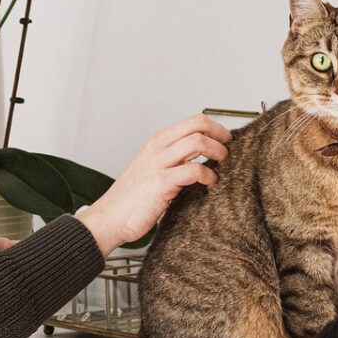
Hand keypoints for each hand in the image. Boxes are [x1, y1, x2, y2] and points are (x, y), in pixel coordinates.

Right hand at [74, 111, 231, 255]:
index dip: (216, 127)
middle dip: (220, 135)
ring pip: (198, 142)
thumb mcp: (151, 167)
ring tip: (221, 165)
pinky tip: (210, 184)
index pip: (193, 120)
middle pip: (198, 124)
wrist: (110, 217)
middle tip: (227, 149)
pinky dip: (209, 176)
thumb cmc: (132, 197)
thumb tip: (202, 155)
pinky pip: (194, 171)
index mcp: (156, 141)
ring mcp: (159, 164)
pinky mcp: (162, 183)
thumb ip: (172, 158)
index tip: (225, 139)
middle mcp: (158, 147)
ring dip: (217, 152)